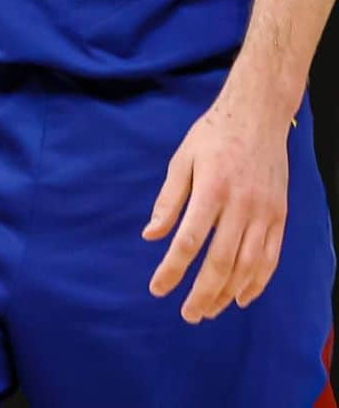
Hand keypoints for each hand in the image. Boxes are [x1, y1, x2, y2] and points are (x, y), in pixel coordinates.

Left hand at [143, 85, 289, 320]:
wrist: (257, 115)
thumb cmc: (212, 135)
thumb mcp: (182, 159)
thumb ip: (168, 199)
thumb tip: (151, 236)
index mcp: (211, 189)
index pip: (188, 241)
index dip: (172, 270)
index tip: (157, 289)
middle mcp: (241, 205)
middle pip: (220, 262)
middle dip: (201, 293)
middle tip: (186, 314)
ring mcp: (264, 213)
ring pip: (247, 266)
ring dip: (227, 294)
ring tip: (208, 311)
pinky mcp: (280, 216)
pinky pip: (271, 258)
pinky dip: (257, 282)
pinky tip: (241, 297)